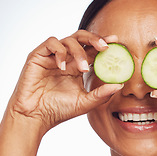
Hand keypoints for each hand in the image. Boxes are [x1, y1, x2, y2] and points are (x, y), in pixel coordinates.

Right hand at [7, 30, 122, 134]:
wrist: (36, 117)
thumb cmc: (58, 110)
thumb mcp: (85, 102)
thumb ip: (102, 94)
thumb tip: (120, 85)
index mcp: (76, 67)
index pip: (92, 50)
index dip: (103, 44)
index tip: (116, 41)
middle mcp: (66, 59)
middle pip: (81, 38)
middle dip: (94, 38)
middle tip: (105, 45)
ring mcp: (52, 56)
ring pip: (68, 40)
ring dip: (79, 52)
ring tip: (83, 68)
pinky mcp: (38, 56)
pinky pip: (51, 44)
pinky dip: (60, 52)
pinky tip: (62, 66)